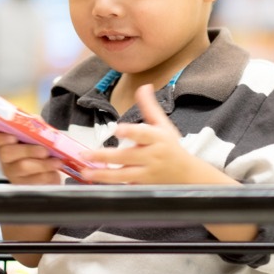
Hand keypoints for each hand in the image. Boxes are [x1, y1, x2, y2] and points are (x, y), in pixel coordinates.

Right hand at [0, 130, 64, 185]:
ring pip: (22, 168)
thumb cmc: (41, 146)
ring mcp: (13, 173)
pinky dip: (47, 175)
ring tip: (56, 161)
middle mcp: (5, 159)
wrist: (53, 166)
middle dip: (28, 150)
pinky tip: (54, 171)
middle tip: (44, 150)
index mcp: (5, 142)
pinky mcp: (24, 186)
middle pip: (6, 153)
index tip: (12, 137)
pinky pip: (33, 181)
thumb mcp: (37, 132)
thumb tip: (37, 123)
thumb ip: (35, 125)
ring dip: (42, 164)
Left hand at [81, 84, 213, 184]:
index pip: (144, 134)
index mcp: (157, 138)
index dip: (131, 132)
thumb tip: (144, 86)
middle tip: (87, 153)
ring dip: (102, 174)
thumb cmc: (171, 147)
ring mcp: (147, 174)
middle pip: (127, 157)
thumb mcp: (163, 125)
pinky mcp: (144, 186)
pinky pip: (126, 187)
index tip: (117, 129)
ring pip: (123, 175)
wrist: (188, 175)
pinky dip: (111, 187)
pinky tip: (95, 183)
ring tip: (85, 171)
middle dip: (105, 156)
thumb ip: (150, 107)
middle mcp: (152, 156)